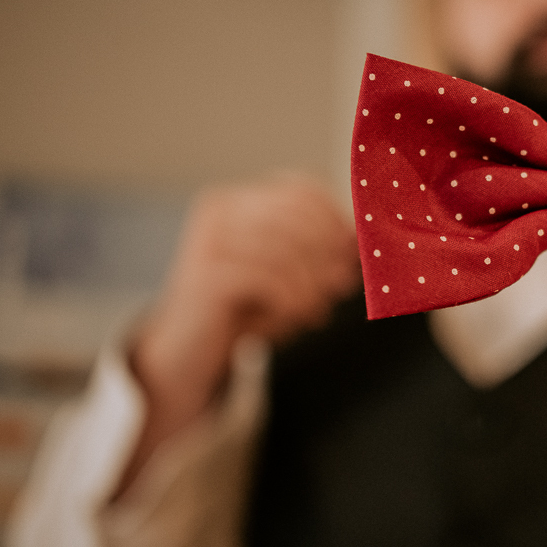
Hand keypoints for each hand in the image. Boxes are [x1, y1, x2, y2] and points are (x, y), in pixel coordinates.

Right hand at [118, 175, 358, 494]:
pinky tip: (294, 318)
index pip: (301, 191)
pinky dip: (291, 301)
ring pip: (285, 249)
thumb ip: (317, 252)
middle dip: (328, 253)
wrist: (187, 355)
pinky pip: (268, 279)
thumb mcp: (284, 274)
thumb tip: (359, 239)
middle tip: (343, 286)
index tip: (354, 251)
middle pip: (297, 217)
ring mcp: (208, 240)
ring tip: (315, 310)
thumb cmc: (244, 311)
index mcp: (238, 200)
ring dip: (311, 284)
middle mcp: (219, 211)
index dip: (336, 218)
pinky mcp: (203, 275)